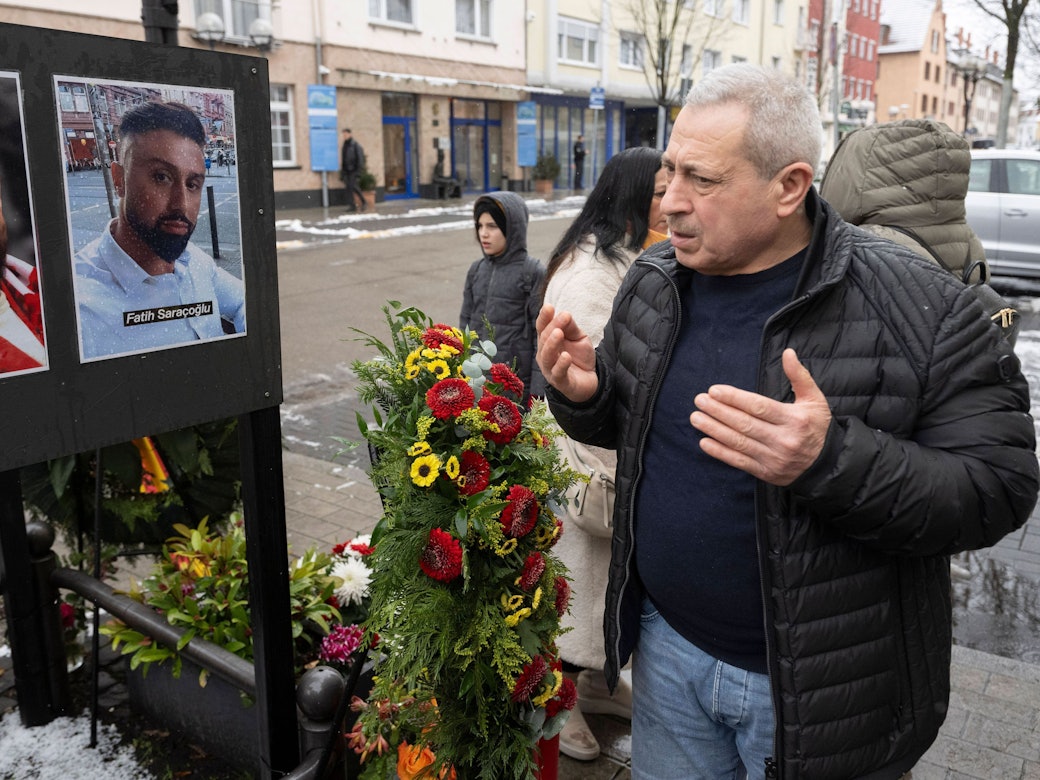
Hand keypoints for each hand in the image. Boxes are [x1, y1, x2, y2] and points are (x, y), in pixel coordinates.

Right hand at [535, 304, 598, 402]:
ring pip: (547, 356)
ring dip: (552, 344)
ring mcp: (550, 369)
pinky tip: (566, 356)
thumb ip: (571, 327)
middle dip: (552, 327)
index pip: (541, 327)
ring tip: (559, 333)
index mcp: (547, 341)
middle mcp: (545, 355)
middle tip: (563, 317)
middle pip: (544, 339)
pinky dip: (561, 364)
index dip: (544, 317)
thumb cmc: (579, 357)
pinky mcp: (560, 382)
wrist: (589, 380)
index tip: (549, 307)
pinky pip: (558, 373)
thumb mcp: (578, 337)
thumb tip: (565, 314)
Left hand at [689, 348, 830, 485]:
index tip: (714, 390)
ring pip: (739, 442)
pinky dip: (720, 452)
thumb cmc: (817, 427)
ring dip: (714, 430)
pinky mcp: (766, 473)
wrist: (827, 465)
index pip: (759, 407)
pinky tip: (704, 442)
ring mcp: (774, 458)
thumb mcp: (814, 400)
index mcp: (795, 419)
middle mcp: (784, 440)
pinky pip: (739, 462)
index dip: (735, 398)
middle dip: (719, 411)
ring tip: (696, 418)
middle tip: (699, 400)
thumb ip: (799, 375)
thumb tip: (788, 352)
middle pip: (745, 424)